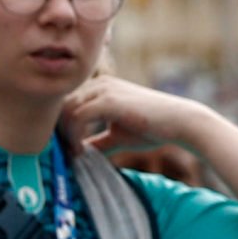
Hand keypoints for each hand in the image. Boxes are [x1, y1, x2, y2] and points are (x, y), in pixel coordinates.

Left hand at [61, 75, 195, 159]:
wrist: (178, 122)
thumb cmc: (152, 128)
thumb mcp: (117, 137)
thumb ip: (97, 142)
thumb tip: (78, 154)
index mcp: (100, 88)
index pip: (67, 104)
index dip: (61, 128)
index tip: (66, 149)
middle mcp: (99, 84)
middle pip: (61, 105)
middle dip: (59, 131)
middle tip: (65, 153)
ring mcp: (103, 89)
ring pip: (66, 110)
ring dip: (65, 135)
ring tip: (75, 154)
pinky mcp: (108, 100)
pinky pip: (78, 117)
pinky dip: (74, 136)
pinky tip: (81, 151)